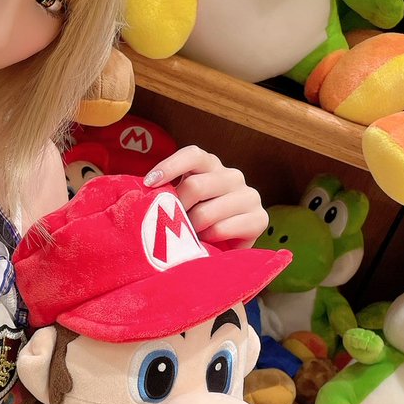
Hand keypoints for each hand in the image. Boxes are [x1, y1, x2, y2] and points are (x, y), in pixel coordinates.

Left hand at [144, 147, 266, 247]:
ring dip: (190, 229)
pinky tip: (205, 241)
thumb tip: (143, 189)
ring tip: (187, 236)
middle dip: (176, 209)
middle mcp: (232, 176)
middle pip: (195, 186)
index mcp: (211, 165)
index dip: (170, 166)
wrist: (226, 248)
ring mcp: (249, 196)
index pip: (193, 155)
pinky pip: (221, 229)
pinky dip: (207, 239)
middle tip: (169, 224)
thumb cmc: (196, 222)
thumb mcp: (181, 201)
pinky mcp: (259, 218)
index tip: (149, 183)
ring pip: (206, 212)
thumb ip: (168, 191)